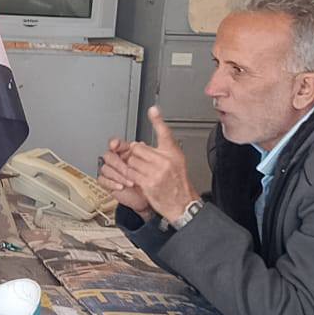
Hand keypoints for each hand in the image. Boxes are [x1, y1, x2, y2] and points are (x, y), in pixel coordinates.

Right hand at [97, 137, 152, 219]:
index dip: (114, 143)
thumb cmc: (146, 181)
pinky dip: (111, 183)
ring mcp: (109, 171)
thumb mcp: (151, 165)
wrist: (144, 197)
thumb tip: (141, 144)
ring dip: (118, 176)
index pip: (115, 144)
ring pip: (106, 168)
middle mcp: (115, 160)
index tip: (115, 145)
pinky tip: (121, 186)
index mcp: (124, 152)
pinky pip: (102, 180)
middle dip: (119, 164)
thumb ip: (147, 152)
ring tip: (130, 182)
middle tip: (129, 171)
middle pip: (109, 156)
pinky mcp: (105, 182)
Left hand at [124, 107, 200, 222]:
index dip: (158, 120)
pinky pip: (131, 173)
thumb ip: (162, 151)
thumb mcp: (176, 162)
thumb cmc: (178, 183)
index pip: (164, 133)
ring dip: (132, 166)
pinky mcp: (148, 182)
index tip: (153, 110)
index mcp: (173, 153)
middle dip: (136, 155)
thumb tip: (141, 144)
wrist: (182, 204)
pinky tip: (138, 179)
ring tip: (142, 172)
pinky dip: (131, 176)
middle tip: (142, 162)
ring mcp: (157, 172)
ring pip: (132, 161)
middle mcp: (165, 161)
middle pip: (138, 148)